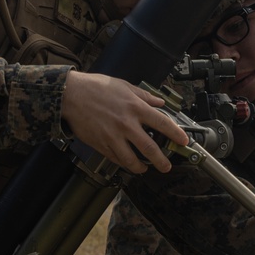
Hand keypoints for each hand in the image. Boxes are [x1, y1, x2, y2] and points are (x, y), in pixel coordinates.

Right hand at [61, 71, 188, 173]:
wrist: (70, 95)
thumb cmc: (95, 87)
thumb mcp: (124, 86)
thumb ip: (144, 96)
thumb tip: (159, 102)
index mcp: (135, 107)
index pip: (163, 123)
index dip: (176, 134)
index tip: (183, 141)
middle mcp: (127, 124)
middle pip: (150, 148)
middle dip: (162, 160)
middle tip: (167, 166)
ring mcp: (113, 137)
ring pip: (131, 160)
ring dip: (141, 167)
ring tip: (146, 168)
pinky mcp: (100, 145)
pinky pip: (116, 159)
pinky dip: (124, 163)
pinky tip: (128, 163)